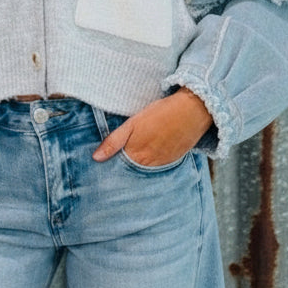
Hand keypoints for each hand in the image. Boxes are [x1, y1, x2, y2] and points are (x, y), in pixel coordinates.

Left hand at [91, 89, 212, 166]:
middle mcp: (148, 164)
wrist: (191, 111)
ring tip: (128, 170)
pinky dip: (150, 168)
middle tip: (112, 176)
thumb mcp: (132, 123)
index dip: (110, 172)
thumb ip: (113, 141)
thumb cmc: (159, 114)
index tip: (101, 174)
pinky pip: (158, 170)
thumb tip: (96, 158)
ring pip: (144, 173)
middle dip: (122, 174)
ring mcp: (162, 164)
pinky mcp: (173, 161)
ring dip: (137, 172)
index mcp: (135, 155)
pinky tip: (147, 163)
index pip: (118, 170)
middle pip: (131, 174)